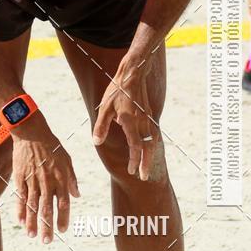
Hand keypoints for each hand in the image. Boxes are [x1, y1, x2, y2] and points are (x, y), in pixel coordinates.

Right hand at [12, 113, 78, 243]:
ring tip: (32, 236)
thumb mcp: (67, 160)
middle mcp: (47, 182)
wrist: (31, 132)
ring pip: (32, 206)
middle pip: (46, 208)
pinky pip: (20, 197)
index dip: (63, 217)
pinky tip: (20, 221)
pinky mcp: (20, 178)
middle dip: (46, 226)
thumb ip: (71, 179)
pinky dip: (20, 210)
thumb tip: (77, 195)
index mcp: (60, 178)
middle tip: (46, 241)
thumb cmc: (51, 145)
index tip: (63, 229)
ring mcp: (32, 180)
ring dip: (32, 222)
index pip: (63, 203)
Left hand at [92, 59, 156, 180]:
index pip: (135, 145)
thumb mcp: (104, 108)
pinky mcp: (149, 115)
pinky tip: (148, 150)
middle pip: (148, 147)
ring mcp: (147, 118)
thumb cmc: (117, 90)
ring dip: (150, 156)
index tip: (131, 171)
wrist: (133, 74)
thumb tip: (96, 142)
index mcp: (130, 121)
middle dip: (146, 163)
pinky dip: (152, 145)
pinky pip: (153, 134)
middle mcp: (141, 121)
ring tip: (146, 167)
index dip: (134, 159)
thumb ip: (101, 126)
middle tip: (144, 177)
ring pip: (153, 141)